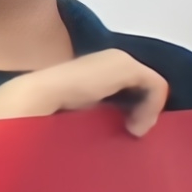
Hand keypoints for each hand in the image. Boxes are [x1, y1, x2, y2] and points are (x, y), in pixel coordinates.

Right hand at [0, 48, 168, 135]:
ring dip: (147, 111)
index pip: (126, 86)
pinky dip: (151, 107)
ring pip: (150, 87)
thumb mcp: (82, 111)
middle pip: (141, 86)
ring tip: (134, 131)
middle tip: (131, 131)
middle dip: (141, 109)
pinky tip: (137, 126)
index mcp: (97, 68)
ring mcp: (120, 60)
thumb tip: (121, 127)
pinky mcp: (127, 67)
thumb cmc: (49, 110)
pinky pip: (156, 86)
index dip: (130, 108)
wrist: (36, 99)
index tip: (124, 130)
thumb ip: (99, 110)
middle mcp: (111, 59)